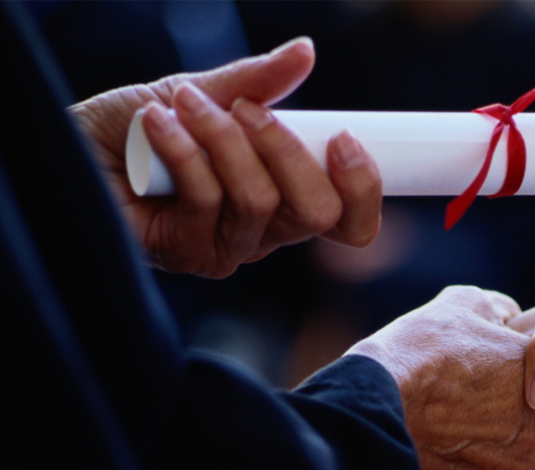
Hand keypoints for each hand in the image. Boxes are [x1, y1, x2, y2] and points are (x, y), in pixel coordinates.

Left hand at [69, 38, 381, 277]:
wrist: (72, 147)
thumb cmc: (137, 129)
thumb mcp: (206, 95)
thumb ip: (257, 83)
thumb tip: (305, 51)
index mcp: (283, 200)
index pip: (349, 220)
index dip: (362, 187)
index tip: (343, 137)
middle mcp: (264, 233)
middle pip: (317, 213)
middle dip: (287, 150)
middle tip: (246, 111)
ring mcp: (227, 249)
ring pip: (261, 202)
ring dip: (223, 141)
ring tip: (184, 106)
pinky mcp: (189, 253)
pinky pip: (209, 202)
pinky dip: (184, 151)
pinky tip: (157, 127)